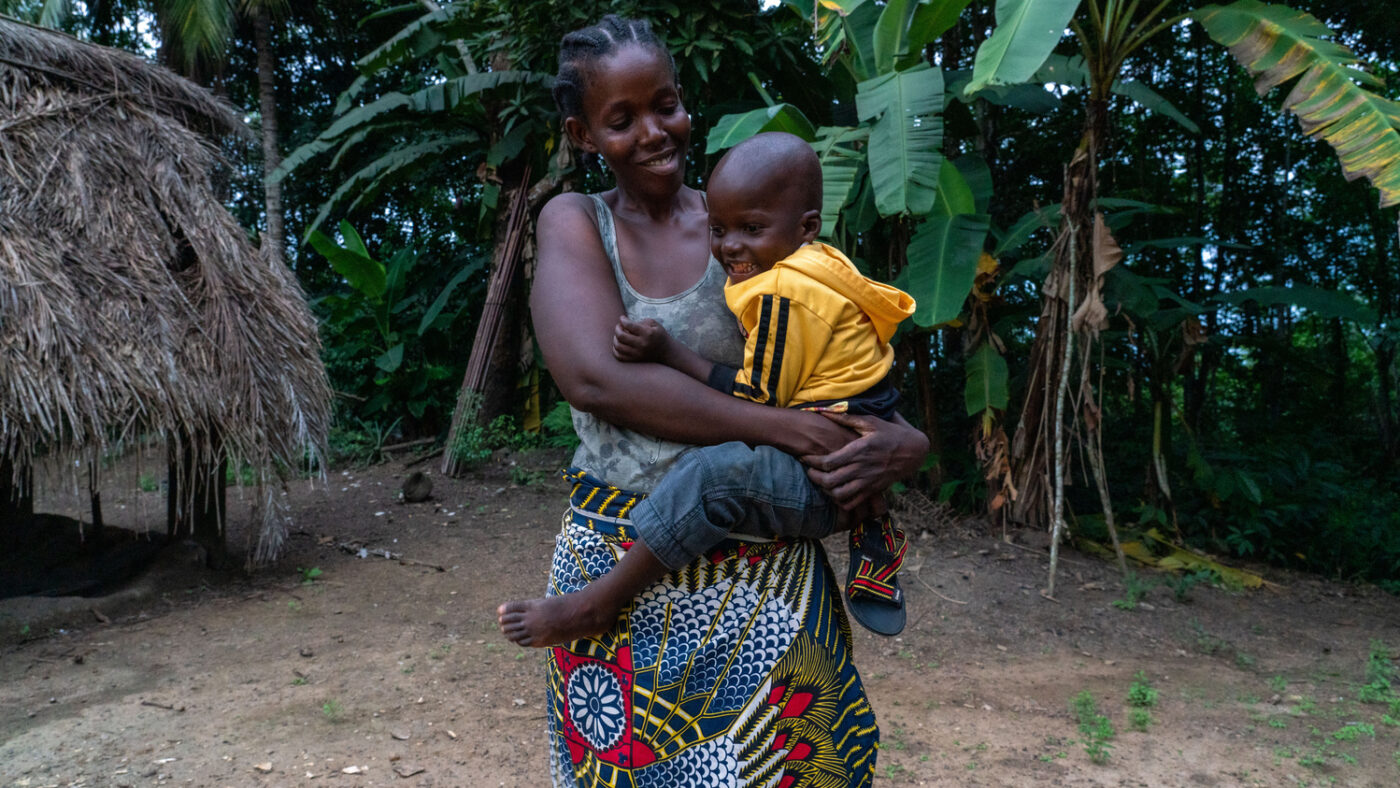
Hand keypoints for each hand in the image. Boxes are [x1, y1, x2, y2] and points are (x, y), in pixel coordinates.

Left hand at [612, 316, 668, 362]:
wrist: (666, 352)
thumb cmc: (658, 335)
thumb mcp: (653, 324)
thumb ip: (639, 321)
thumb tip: (624, 324)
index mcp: (648, 333)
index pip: (629, 325)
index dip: (623, 320)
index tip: (622, 318)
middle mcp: (642, 344)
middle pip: (621, 336)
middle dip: (617, 328)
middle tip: (619, 326)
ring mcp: (638, 354)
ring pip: (618, 346)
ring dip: (615, 338)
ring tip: (619, 335)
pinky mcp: (635, 361)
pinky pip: (619, 356)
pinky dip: (615, 349)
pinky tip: (619, 344)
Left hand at [801, 412, 927, 509]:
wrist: (913, 451)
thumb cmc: (890, 433)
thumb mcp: (871, 421)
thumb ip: (847, 418)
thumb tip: (825, 410)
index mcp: (860, 450)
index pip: (828, 462)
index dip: (812, 461)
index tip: (804, 456)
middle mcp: (862, 468)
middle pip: (830, 481)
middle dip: (814, 477)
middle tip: (808, 470)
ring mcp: (868, 481)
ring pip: (839, 494)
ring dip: (825, 490)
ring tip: (820, 481)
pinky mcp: (873, 490)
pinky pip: (852, 503)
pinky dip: (840, 501)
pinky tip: (835, 491)